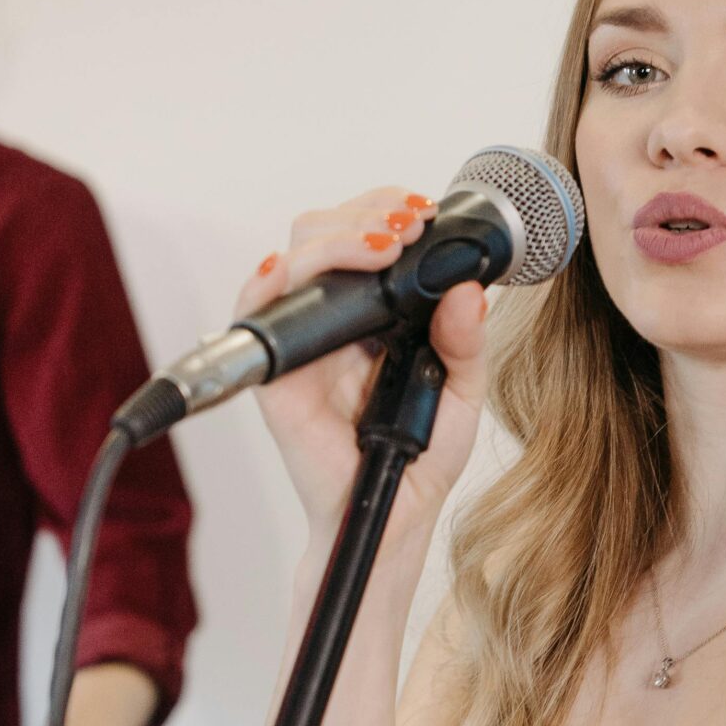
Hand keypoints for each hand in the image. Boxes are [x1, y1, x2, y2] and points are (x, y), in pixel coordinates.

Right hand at [240, 188, 489, 552]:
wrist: (397, 514)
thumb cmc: (421, 456)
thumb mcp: (464, 391)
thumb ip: (467, 343)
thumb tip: (468, 293)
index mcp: (375, 315)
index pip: (364, 236)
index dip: (385, 211)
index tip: (423, 213)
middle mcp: (334, 321)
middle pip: (322, 234)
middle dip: (363, 214)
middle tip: (407, 224)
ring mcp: (303, 345)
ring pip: (291, 262)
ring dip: (332, 238)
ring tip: (382, 243)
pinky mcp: (278, 376)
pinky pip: (256, 319)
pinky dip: (266, 284)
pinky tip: (290, 267)